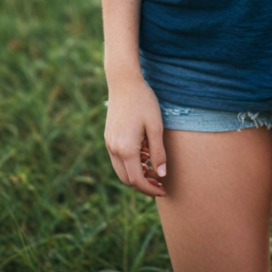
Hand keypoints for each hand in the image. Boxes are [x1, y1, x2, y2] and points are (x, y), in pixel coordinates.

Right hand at [104, 75, 167, 197]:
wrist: (124, 82)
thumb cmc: (143, 101)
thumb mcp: (155, 126)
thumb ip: (158, 152)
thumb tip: (162, 174)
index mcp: (126, 149)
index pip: (137, 180)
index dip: (150, 189)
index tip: (163, 189)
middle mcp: (114, 150)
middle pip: (127, 179)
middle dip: (144, 184)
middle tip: (160, 182)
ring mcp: (109, 144)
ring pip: (121, 171)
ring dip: (137, 174)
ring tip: (154, 167)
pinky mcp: (108, 138)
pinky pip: (118, 159)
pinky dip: (130, 163)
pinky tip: (144, 154)